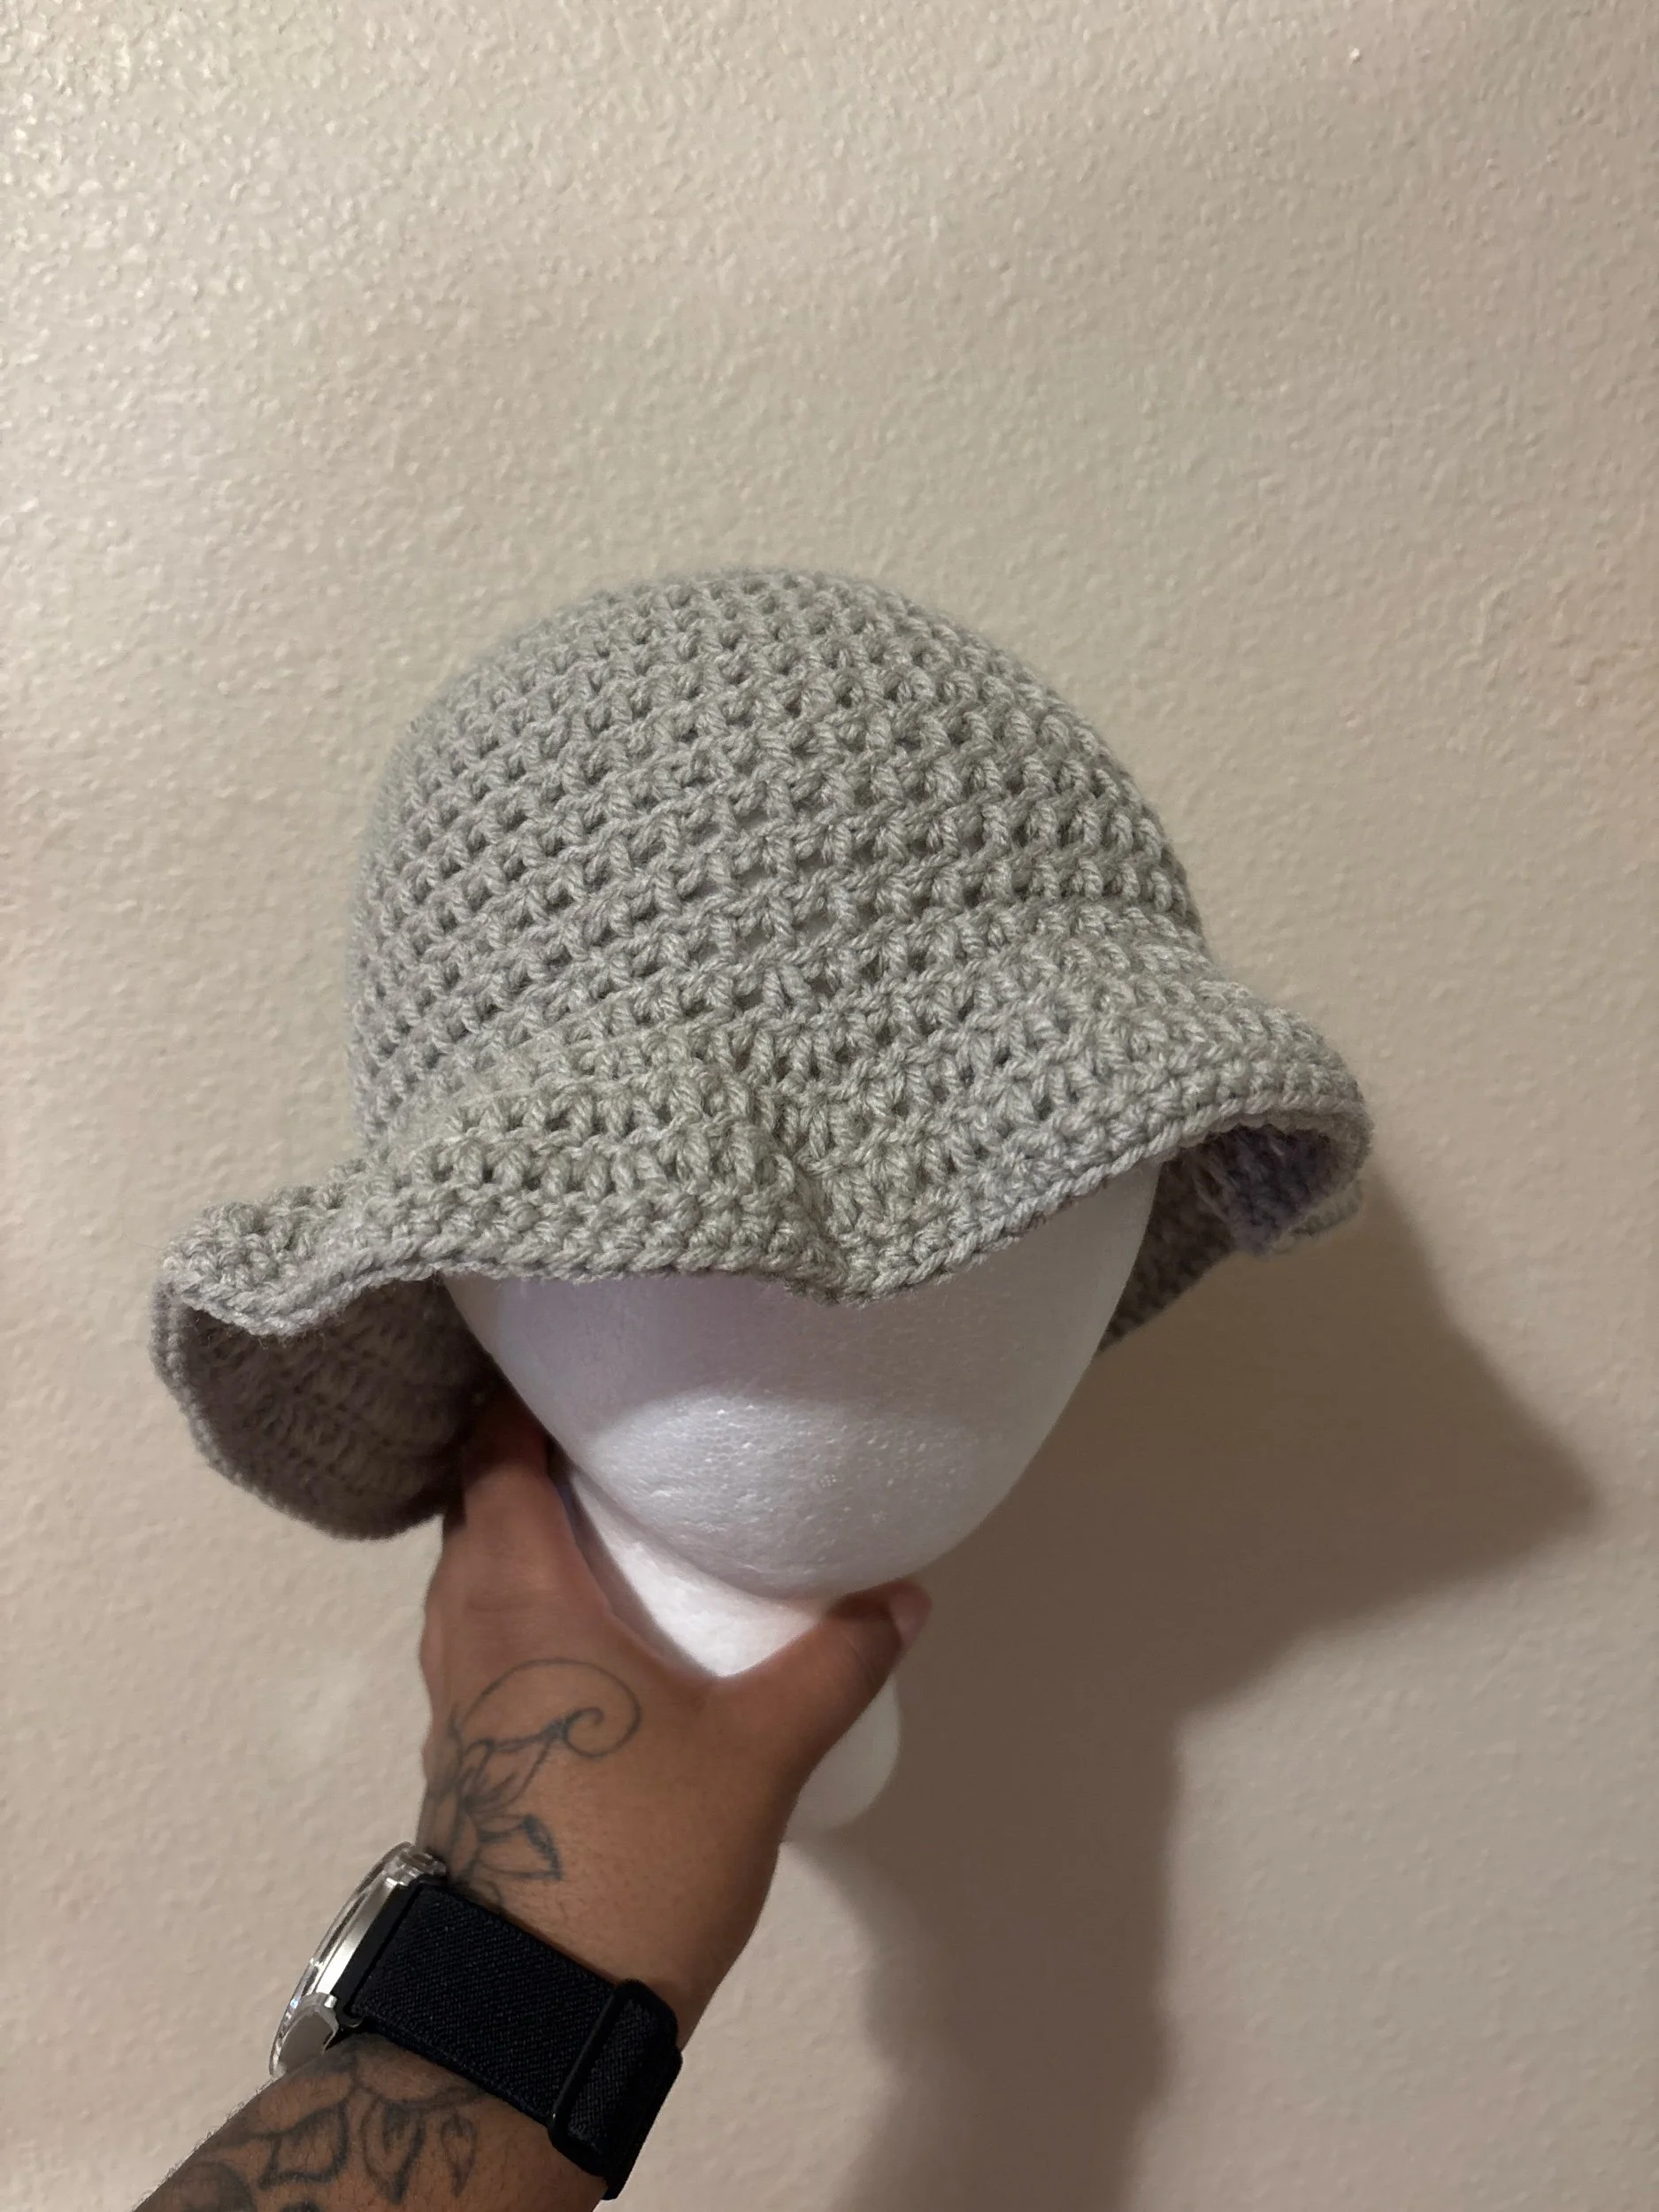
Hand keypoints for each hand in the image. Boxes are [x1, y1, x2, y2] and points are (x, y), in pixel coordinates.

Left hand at [414, 1382, 929, 2038]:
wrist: (535, 2013)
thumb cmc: (638, 1854)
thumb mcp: (760, 1753)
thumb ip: (834, 1662)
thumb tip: (908, 1592)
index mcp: (519, 1598)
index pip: (489, 1457)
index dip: (512, 1396)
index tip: (565, 1353)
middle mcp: (465, 1628)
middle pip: (471, 1506)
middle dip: (520, 1451)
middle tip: (604, 1417)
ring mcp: (451, 1694)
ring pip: (466, 1574)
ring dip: (512, 1528)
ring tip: (595, 1501)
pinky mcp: (461, 1748)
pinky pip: (473, 1630)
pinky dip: (512, 1592)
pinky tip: (579, 1610)